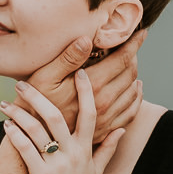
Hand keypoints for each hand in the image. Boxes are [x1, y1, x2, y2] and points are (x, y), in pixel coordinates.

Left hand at [0, 73, 124, 173]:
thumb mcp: (97, 173)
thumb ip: (108, 148)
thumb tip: (121, 129)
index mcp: (86, 151)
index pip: (90, 114)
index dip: (85, 91)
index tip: (79, 72)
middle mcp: (72, 155)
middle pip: (57, 116)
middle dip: (38, 96)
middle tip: (22, 83)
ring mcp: (55, 166)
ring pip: (37, 130)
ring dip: (19, 114)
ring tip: (5, 104)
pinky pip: (25, 149)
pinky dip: (15, 135)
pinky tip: (6, 125)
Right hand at [18, 30, 144, 144]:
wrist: (31, 141)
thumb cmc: (33, 104)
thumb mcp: (44, 76)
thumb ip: (68, 58)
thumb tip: (87, 39)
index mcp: (94, 86)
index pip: (123, 60)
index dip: (134, 44)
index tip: (141, 32)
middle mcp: (105, 103)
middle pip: (130, 75)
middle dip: (133, 57)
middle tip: (129, 47)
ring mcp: (107, 120)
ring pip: (133, 93)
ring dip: (134, 77)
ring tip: (131, 65)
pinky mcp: (105, 131)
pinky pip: (130, 114)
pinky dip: (136, 100)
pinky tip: (133, 91)